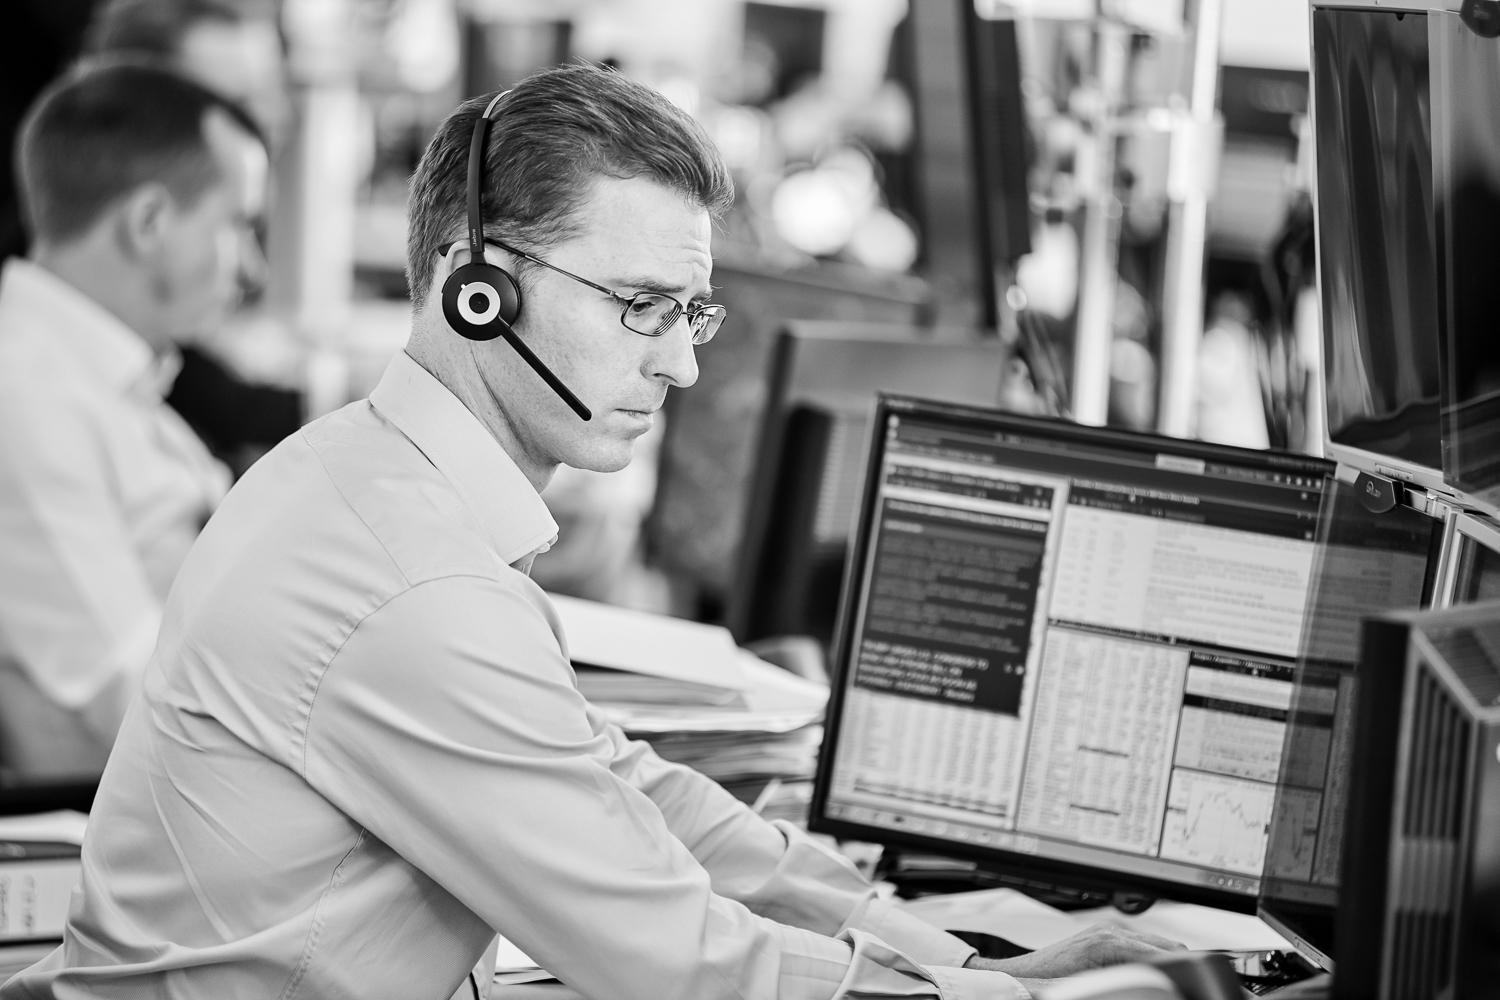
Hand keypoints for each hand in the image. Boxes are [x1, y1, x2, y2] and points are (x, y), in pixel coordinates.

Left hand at [963, 923, 1185, 980]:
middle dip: (1185, 968)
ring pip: (1157, 946)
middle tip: (1196, 986)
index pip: (1166, 955)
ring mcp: (1107, 934)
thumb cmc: (1042, 982)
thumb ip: (1127, 987)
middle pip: (1168, 947)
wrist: (1014, 976)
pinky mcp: (1103, 940)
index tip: (1200, 984)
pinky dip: (1153, 962)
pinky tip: (1156, 979)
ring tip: (1179, 984)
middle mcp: (1109, 933)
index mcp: (1108, 943)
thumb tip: (1155, 986)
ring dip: (1170, 965)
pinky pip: (1141, 948)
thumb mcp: (1088, 991)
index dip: (1189, 972)